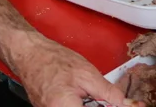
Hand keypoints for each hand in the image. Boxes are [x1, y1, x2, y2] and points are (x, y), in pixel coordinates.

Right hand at [10, 33, 136, 106]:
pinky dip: (80, 105)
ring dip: (91, 105)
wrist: (30, 55)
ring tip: (90, 95)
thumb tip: (124, 103)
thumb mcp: (87, 73)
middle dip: (100, 106)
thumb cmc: (53, 60)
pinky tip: (83, 98)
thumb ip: (107, 92)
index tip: (123, 106)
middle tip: (109, 99)